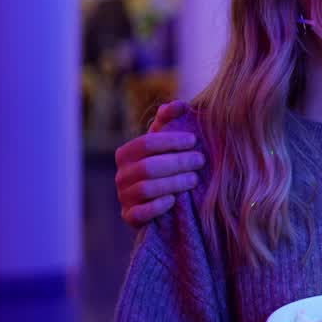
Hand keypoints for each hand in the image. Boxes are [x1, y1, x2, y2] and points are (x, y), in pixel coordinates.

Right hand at [115, 100, 202, 226]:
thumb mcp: (165, 141)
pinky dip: (156, 206)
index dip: (171, 141)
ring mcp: (124, 197)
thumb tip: (179, 104)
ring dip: (173, 183)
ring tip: (194, 179)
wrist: (158, 198)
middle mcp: (121, 175)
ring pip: (147, 189)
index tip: (193, 140)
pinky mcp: (130, 217)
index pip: (146, 143)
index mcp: (126, 153)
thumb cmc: (164, 163)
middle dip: (178, 162)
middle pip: (148, 167)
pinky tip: (173, 200)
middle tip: (200, 160)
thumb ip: (170, 120)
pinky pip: (140, 213)